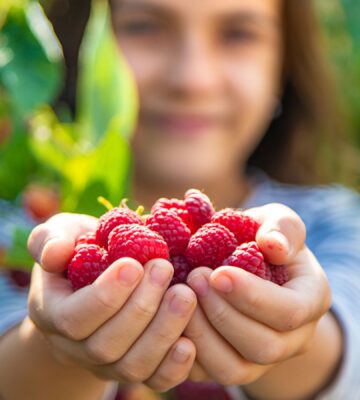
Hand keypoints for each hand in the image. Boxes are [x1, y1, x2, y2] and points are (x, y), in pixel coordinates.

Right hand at [27, 213, 196, 391]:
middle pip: (106, 345)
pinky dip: (174, 366)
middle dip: (141, 308)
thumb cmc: (82, 250)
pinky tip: (191, 341)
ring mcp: (107, 363)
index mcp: (53, 313)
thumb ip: (51, 240)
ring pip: (132, 366)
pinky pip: (154, 379)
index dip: (105, 296)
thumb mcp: (62, 235)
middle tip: (164, 268)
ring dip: (162, 332)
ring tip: (185, 294)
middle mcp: (77, 347)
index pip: (74, 318)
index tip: (134, 264)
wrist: (97, 279)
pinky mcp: (136, 368)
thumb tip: (56, 253)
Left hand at [184, 203, 330, 384]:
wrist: (248, 266)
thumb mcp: (278, 222)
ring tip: (180, 295)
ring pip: (233, 369)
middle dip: (222, 314)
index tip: (219, 273)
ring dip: (202, 334)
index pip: (289, 312)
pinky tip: (170, 315)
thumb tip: (272, 245)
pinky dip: (184, 348)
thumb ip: (282, 227)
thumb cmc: (263, 240)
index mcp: (309, 301)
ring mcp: (260, 359)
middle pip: (263, 347)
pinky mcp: (228, 364)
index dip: (253, 296)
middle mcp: (290, 338)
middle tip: (194, 278)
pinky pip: (207, 372)